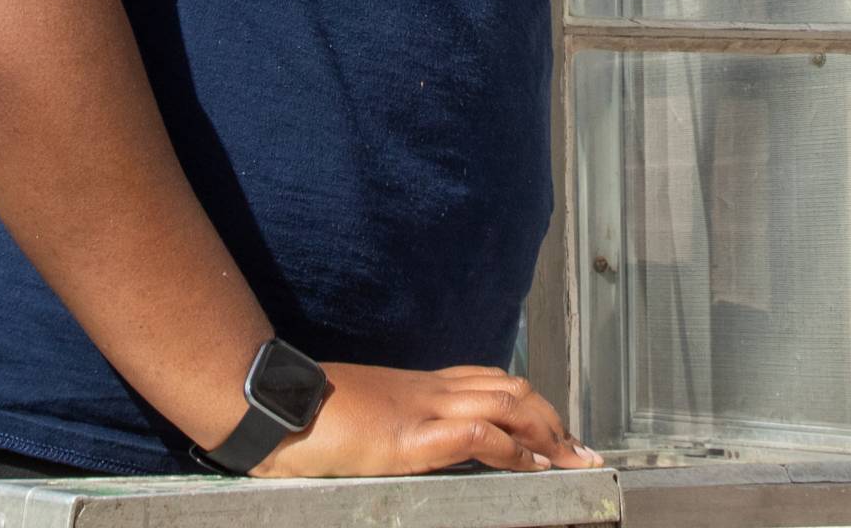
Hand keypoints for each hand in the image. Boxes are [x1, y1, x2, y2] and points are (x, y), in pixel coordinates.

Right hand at [251, 362, 598, 477]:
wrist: (270, 403)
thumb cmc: (302, 414)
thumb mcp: (358, 416)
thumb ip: (388, 423)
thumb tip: (396, 441)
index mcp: (416, 386)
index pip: (488, 382)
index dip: (527, 403)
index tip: (554, 430)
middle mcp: (427, 391)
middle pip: (510, 389)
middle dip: (551, 418)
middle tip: (580, 450)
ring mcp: (420, 409)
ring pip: (506, 405)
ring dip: (546, 432)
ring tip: (571, 459)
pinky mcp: (408, 438)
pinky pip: (476, 437)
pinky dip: (513, 451)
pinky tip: (532, 468)